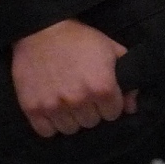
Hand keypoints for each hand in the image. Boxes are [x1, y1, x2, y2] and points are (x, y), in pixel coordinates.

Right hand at [11, 19, 136, 137]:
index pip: (113, 114)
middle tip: (84, 96)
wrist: (42, 31)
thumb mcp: (112, 51)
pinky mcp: (32, 108)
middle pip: (92, 122)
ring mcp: (54, 106)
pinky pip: (47, 132)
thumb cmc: (81, 39)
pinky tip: (54, 110)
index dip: (110, 104)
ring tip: (69, 102)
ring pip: (70, 129)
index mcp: (102, 87)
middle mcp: (79, 100)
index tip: (103, 96)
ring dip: (72, 118)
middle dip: (91, 110)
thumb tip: (132, 107)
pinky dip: (51, 124)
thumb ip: (127, 81)